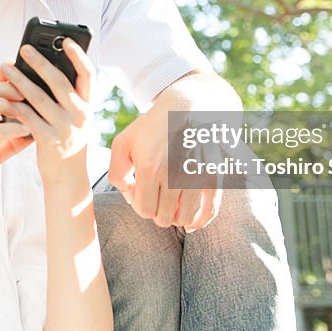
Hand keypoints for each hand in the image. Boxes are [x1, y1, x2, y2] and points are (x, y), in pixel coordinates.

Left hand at [0, 40, 92, 185]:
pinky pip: (28, 117)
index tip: (68, 41)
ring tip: (6, 67)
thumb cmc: (67, 142)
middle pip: (59, 82)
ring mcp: (65, 128)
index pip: (89, 75)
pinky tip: (3, 96)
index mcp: (88, 106)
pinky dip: (15, 105)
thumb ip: (68, 98)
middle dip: (40, 62)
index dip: (79, 56)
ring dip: (20, 80)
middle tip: (25, 48)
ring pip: (39, 97)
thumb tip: (48, 70)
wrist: (67, 178)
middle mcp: (80, 115)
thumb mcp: (75, 119)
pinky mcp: (49, 141)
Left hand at [108, 80, 222, 230]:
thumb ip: (117, 174)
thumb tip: (131, 199)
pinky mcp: (215, 176)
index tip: (141, 190)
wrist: (188, 107)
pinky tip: (191, 223)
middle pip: (164, 218)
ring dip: (176, 216)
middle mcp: (175, 175)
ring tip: (171, 202)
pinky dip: (200, 222)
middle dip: (157, 211)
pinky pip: (209, 212)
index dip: (140, 204)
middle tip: (156, 195)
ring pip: (186, 219)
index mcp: (150, 167)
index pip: (144, 210)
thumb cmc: (152, 128)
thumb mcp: (124, 143)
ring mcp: (197, 177)